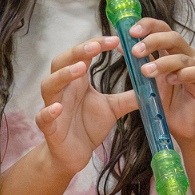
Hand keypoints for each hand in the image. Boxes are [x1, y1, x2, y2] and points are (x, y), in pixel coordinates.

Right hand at [37, 37, 138, 175]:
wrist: (74, 155)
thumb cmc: (88, 126)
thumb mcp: (113, 108)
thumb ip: (129, 96)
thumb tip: (151, 85)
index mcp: (77, 81)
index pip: (82, 54)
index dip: (96, 44)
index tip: (116, 40)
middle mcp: (63, 89)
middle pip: (61, 62)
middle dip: (77, 52)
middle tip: (97, 46)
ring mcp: (53, 106)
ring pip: (49, 85)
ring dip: (63, 75)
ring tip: (80, 68)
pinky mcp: (50, 128)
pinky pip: (43, 117)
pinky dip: (48, 111)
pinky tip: (58, 108)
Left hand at [128, 17, 194, 141]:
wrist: (181, 124)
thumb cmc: (166, 99)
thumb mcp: (147, 78)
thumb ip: (138, 61)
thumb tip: (119, 44)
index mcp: (172, 49)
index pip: (161, 28)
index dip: (148, 26)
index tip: (131, 31)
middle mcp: (186, 53)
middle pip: (172, 37)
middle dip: (153, 41)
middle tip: (136, 51)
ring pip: (181, 56)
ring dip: (162, 63)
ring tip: (146, 72)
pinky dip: (182, 74)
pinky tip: (170, 80)